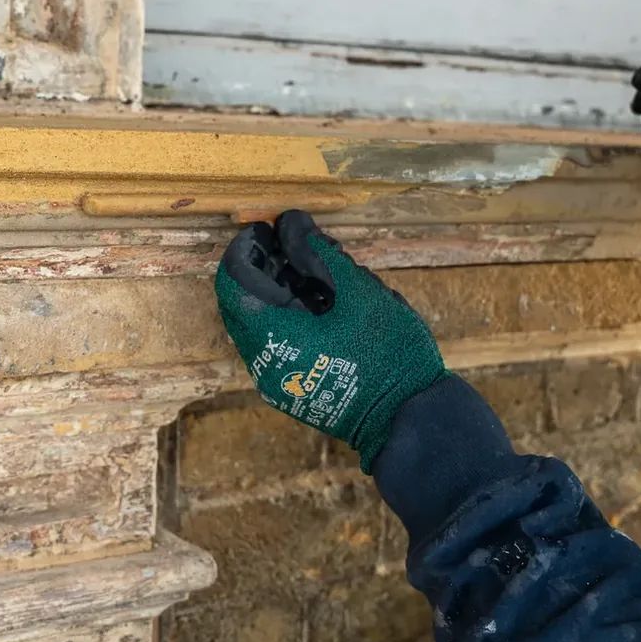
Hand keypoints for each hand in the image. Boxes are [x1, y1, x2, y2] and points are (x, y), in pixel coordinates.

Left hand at [214, 211, 446, 471]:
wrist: (408, 418)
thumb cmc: (388, 353)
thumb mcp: (358, 293)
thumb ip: (319, 254)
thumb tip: (292, 223)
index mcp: (272, 337)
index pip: (232, 282)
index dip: (244, 248)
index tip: (267, 228)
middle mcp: (264, 362)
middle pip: (244, 304)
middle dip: (262, 267)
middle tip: (290, 242)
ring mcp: (278, 381)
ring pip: (263, 324)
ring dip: (278, 291)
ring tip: (312, 266)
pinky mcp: (295, 389)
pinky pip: (279, 343)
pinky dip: (290, 316)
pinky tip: (320, 300)